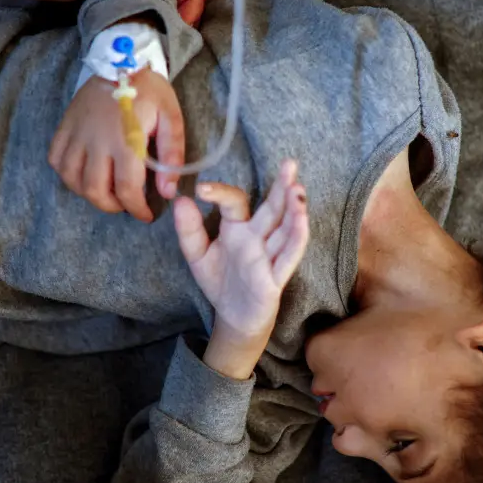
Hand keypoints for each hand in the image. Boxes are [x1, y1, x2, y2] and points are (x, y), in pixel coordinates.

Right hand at [50, 69, 184, 221]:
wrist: (121, 60)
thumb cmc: (150, 91)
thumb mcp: (171, 119)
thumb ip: (171, 156)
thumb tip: (168, 191)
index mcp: (126, 139)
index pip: (127, 189)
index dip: (136, 209)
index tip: (145, 214)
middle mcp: (96, 140)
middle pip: (95, 190)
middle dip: (112, 205)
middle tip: (125, 204)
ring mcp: (77, 133)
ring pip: (72, 179)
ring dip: (88, 194)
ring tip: (106, 192)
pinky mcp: (65, 126)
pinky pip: (56, 159)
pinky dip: (68, 174)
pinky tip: (84, 174)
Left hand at [175, 159, 309, 343]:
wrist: (233, 318)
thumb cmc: (221, 282)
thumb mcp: (197, 255)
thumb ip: (189, 230)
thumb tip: (181, 200)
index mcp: (237, 228)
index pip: (234, 202)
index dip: (220, 193)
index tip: (201, 189)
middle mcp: (256, 237)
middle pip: (271, 209)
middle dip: (281, 187)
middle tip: (289, 164)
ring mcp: (269, 256)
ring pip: (284, 229)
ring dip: (292, 210)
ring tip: (297, 189)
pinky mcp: (275, 277)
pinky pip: (288, 256)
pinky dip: (296, 238)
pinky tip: (301, 220)